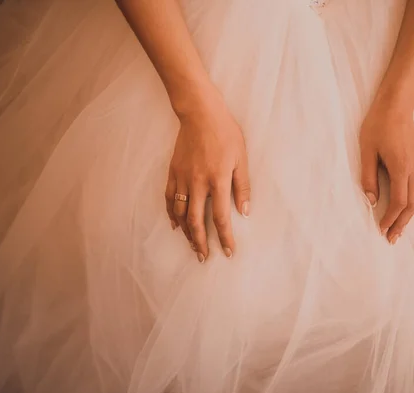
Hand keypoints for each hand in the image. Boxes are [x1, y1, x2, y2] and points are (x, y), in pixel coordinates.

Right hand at [165, 85, 249, 262]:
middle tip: (203, 258)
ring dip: (185, 233)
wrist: (200, 113)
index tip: (228, 252)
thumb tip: (244, 212)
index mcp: (217, 180)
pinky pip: (168, 197)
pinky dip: (170, 214)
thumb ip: (242, 186)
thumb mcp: (241, 158)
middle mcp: (197, 183)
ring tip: (191, 246)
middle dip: (200, 243)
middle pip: (196, 221)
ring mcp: (182, 178)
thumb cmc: (225, 133)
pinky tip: (175, 225)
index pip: (220, 218)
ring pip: (179, 213)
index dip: (224, 238)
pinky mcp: (173, 171)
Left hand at [359, 93, 413, 243]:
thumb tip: (372, 201)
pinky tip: (406, 209)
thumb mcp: (366, 151)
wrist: (396, 106)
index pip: (399, 201)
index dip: (391, 218)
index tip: (381, 229)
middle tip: (392, 239)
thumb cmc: (378, 126)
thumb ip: (369, 178)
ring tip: (399, 228)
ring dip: (410, 215)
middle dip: (402, 223)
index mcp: (401, 167)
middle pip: (413, 204)